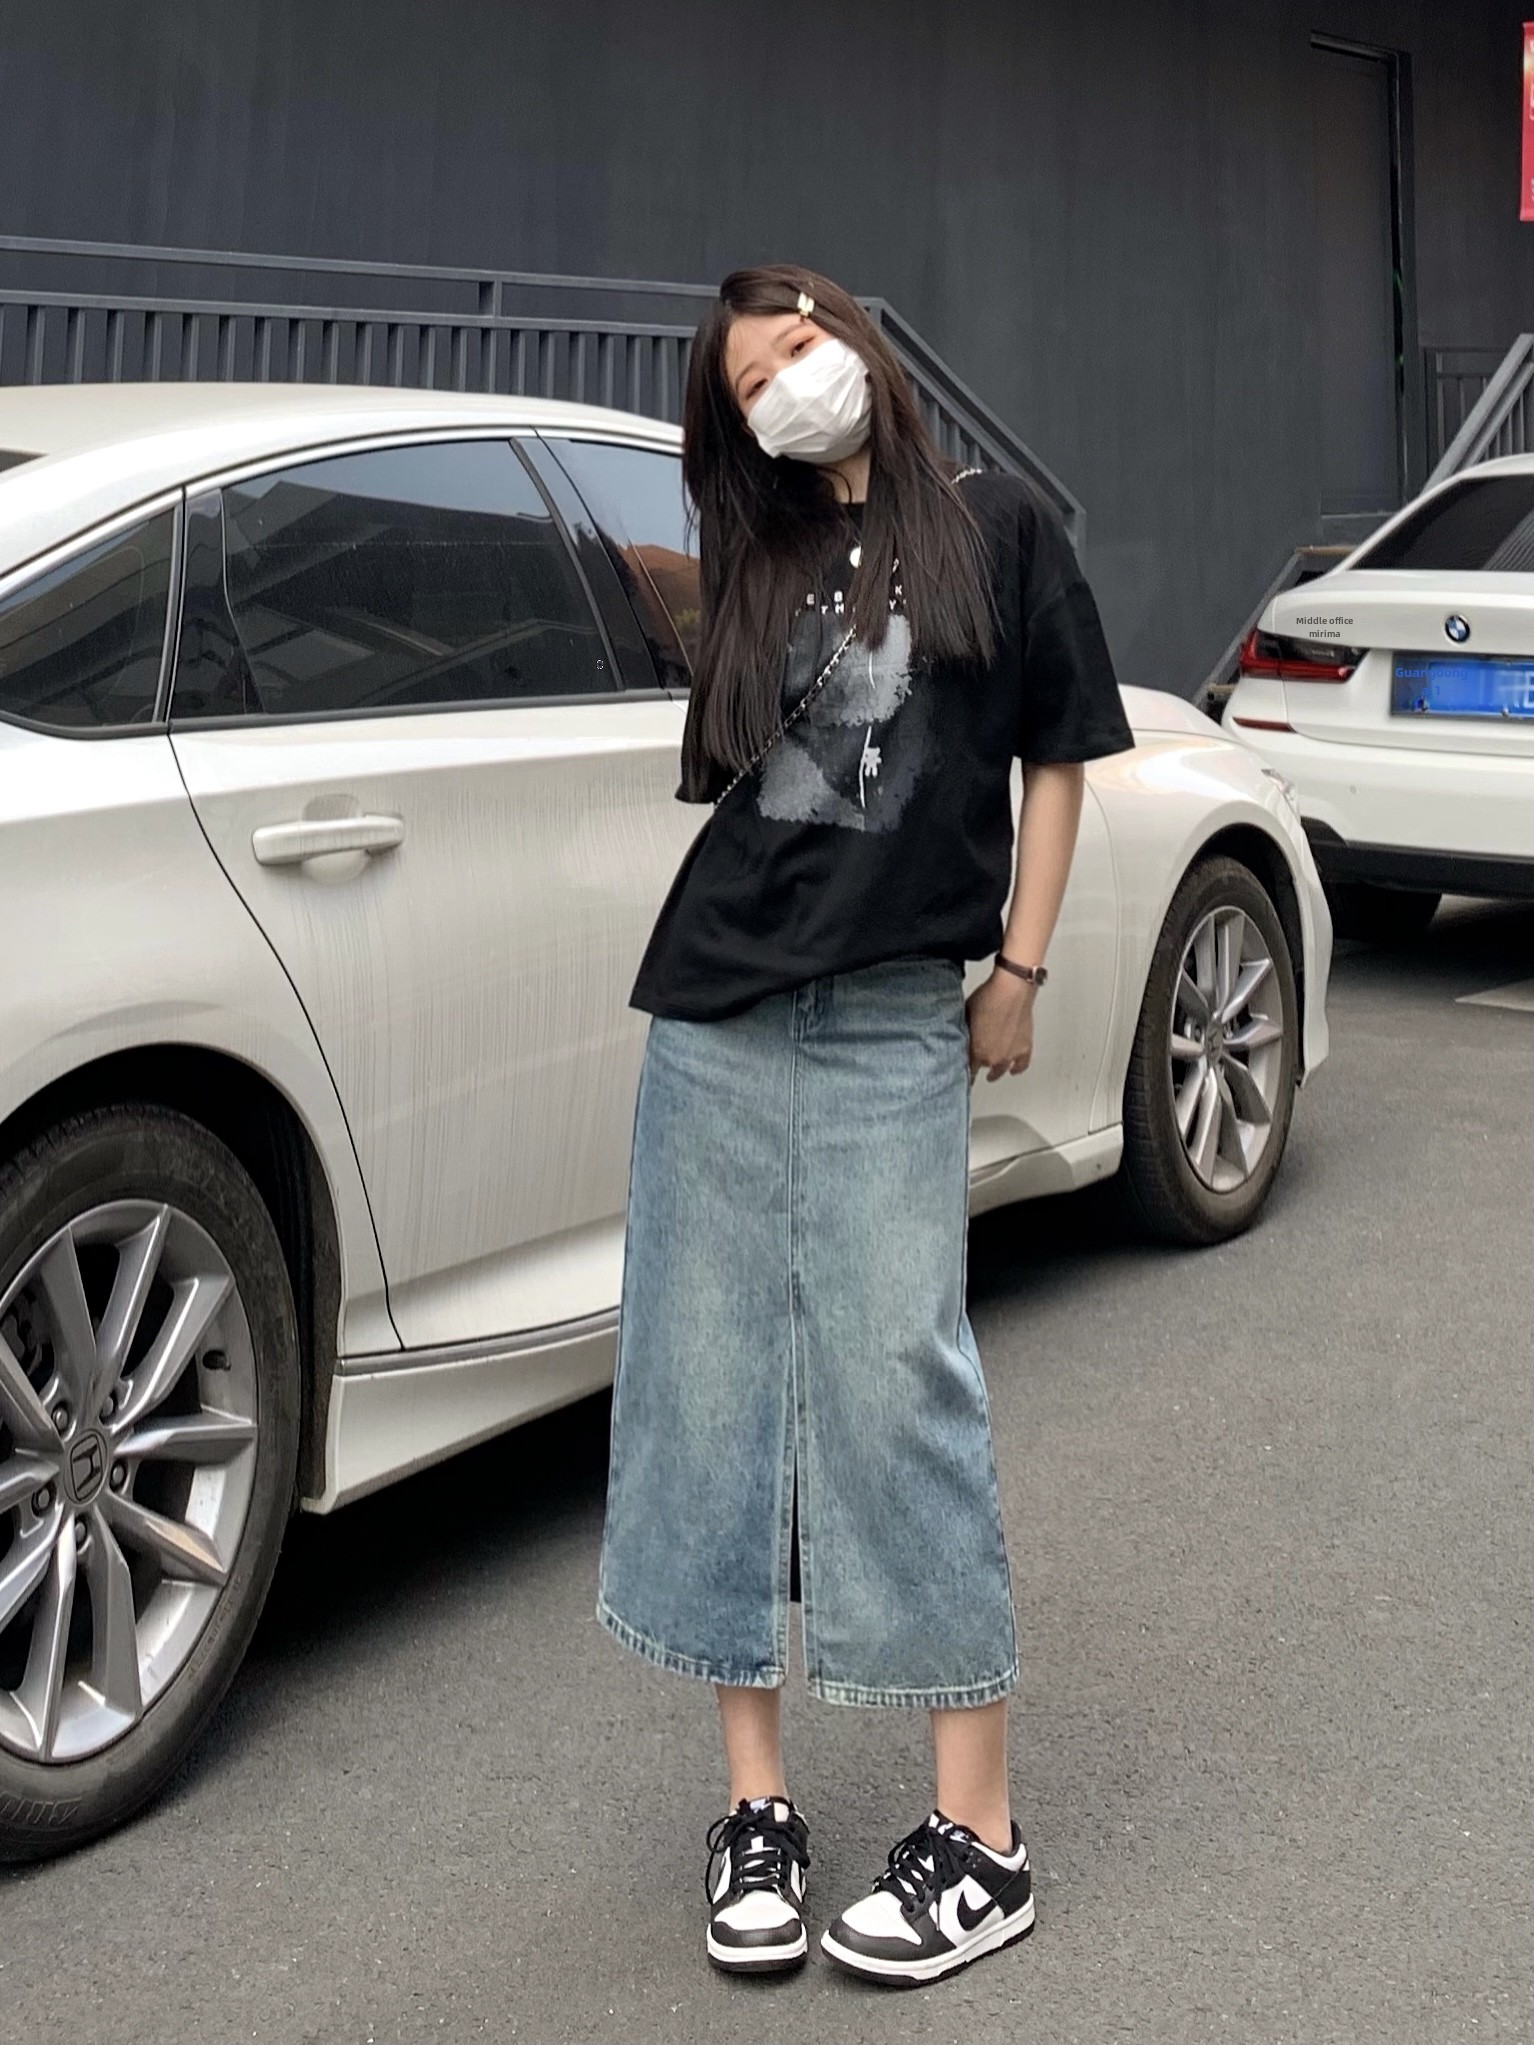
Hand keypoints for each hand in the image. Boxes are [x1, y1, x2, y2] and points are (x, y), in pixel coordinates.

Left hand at [965, 968, 1036, 1082]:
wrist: (1011, 990)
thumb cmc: (989, 998)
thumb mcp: (966, 1015)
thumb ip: (964, 1032)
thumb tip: (961, 1037)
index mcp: (977, 1051)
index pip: (968, 1070)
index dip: (964, 1071)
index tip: (962, 1074)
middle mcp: (994, 1057)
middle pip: (984, 1068)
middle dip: (979, 1064)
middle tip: (977, 1061)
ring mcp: (1010, 1054)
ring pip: (1001, 1069)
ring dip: (996, 1070)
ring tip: (992, 1072)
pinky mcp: (1024, 1047)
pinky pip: (1022, 1065)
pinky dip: (1017, 1068)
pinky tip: (1013, 1070)